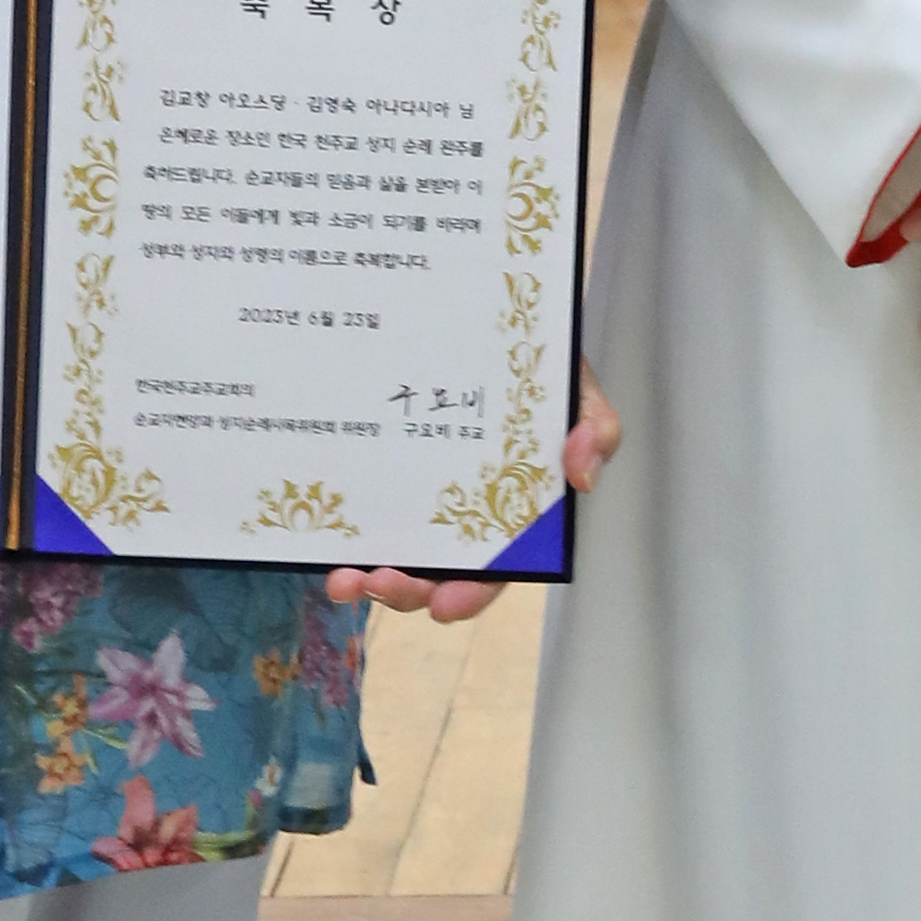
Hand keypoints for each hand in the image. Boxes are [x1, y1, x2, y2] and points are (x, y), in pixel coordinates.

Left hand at [327, 389, 621, 627]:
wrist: (483, 315)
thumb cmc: (533, 362)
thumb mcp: (575, 389)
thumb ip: (594, 428)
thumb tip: (582, 475)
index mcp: (510, 510)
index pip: (495, 570)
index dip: (472, 594)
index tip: (444, 606)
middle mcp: (461, 514)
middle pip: (435, 576)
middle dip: (406, 593)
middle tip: (380, 582)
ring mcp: (416, 497)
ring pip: (392, 558)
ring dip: (368, 580)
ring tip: (344, 579)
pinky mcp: (380, 473)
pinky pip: (358, 518)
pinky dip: (341, 540)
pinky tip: (326, 547)